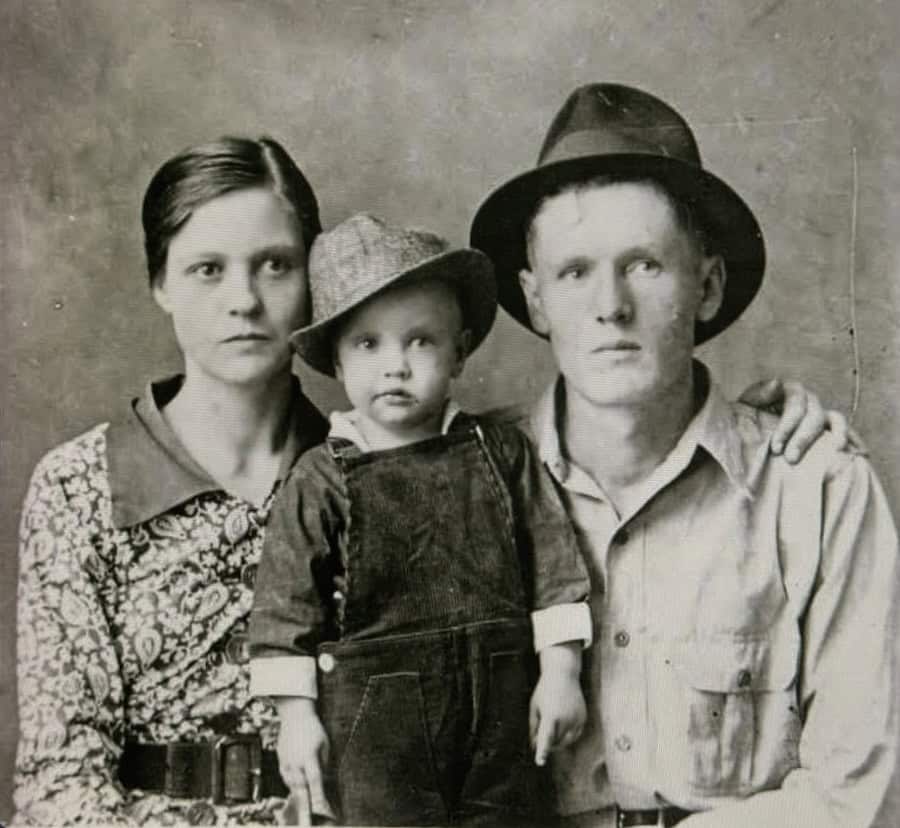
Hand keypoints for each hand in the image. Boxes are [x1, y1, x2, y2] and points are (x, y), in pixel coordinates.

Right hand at [274, 697, 335, 824]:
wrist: (294, 715)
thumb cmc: (314, 729)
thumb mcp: (325, 744)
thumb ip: (324, 765)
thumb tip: (324, 783)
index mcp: (309, 757)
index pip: (315, 781)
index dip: (319, 798)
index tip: (323, 811)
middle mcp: (295, 762)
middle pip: (300, 789)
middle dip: (304, 810)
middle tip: (307, 825)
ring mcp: (285, 763)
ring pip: (292, 787)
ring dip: (300, 799)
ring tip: (306, 812)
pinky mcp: (280, 762)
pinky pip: (287, 780)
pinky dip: (294, 787)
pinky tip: (299, 790)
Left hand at [529, 646, 585, 766]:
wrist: (563, 675)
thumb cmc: (545, 691)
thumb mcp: (535, 707)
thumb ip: (534, 727)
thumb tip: (535, 746)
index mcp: (551, 715)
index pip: (546, 738)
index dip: (542, 751)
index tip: (539, 762)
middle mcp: (566, 719)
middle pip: (556, 742)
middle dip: (548, 743)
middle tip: (541, 735)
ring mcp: (577, 719)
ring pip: (567, 741)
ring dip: (558, 741)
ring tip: (552, 727)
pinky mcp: (583, 718)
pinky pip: (575, 734)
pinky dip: (568, 734)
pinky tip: (562, 724)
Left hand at [738, 378, 866, 462]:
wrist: (751, 426)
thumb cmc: (748, 415)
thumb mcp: (747, 404)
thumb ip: (759, 394)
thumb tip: (776, 383)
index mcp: (789, 390)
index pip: (795, 404)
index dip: (787, 426)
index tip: (776, 448)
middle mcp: (808, 398)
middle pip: (813, 415)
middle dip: (803, 438)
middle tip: (791, 459)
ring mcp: (820, 411)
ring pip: (834, 420)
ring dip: (836, 436)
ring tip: (836, 451)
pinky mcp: (827, 426)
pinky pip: (843, 430)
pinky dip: (852, 439)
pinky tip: (858, 452)